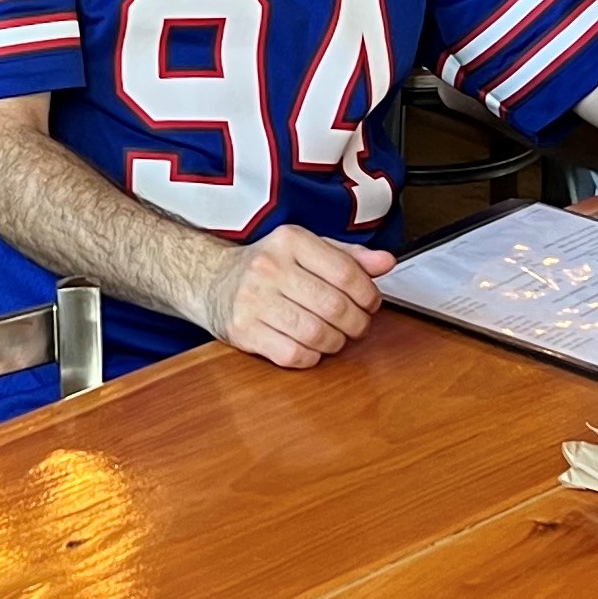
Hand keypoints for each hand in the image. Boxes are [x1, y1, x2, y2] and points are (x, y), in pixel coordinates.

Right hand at [200, 226, 394, 367]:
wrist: (211, 280)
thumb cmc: (268, 266)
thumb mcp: (306, 249)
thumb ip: (348, 256)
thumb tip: (386, 262)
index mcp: (290, 241)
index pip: (346, 272)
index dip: (368, 294)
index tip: (370, 303)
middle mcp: (270, 268)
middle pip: (334, 306)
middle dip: (356, 323)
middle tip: (357, 325)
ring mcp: (253, 301)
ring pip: (316, 334)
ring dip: (336, 342)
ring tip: (335, 336)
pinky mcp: (243, 331)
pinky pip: (293, 355)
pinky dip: (311, 356)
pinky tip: (310, 347)